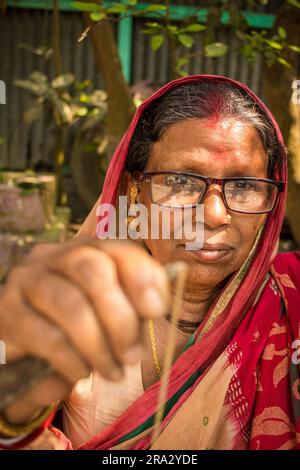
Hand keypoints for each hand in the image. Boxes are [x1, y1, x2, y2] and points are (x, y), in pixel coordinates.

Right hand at [0, 238, 168, 423]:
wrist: (25, 344)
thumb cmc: (77, 324)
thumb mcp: (110, 310)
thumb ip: (134, 302)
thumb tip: (158, 302)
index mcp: (86, 249)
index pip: (118, 248)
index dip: (142, 276)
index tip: (156, 311)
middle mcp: (54, 256)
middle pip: (94, 271)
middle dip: (121, 319)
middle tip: (133, 355)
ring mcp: (28, 279)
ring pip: (70, 305)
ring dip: (99, 346)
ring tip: (112, 371)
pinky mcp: (7, 310)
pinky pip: (48, 337)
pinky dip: (73, 360)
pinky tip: (81, 373)